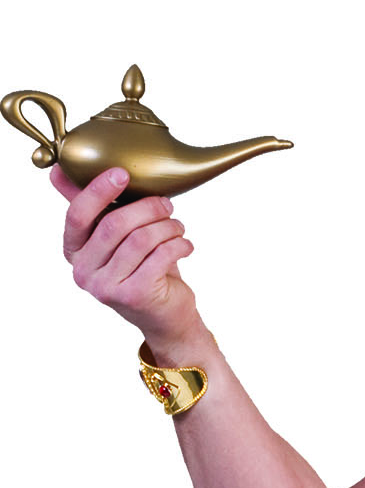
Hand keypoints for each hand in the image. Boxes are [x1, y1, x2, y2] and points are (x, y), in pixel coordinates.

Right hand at [52, 163, 198, 348]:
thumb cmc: (139, 268)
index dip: (98, 190)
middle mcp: (84, 272)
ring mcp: (107, 287)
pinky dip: (178, 244)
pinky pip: (159, 256)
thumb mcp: (113, 237)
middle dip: (146, 207)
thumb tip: (57, 172)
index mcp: (74, 252)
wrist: (164, 316)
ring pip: (140, 239)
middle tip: (166, 204)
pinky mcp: (134, 296)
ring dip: (166, 226)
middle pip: (114, 224)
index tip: (122, 173)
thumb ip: (90, 206)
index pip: (77, 214)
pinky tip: (184, 244)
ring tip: (177, 227)